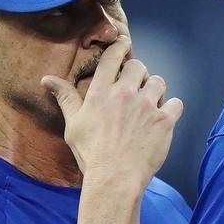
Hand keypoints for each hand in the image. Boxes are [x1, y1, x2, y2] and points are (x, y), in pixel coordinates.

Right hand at [41, 37, 184, 188]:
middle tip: (135, 86)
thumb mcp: (73, 125)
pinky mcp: (164, 121)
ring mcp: (147, 106)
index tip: (124, 44)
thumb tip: (46, 79)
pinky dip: (172, 108)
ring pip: (159, 82)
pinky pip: (176, 103)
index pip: (112, 58)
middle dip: (138, 73)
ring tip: (150, 102)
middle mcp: (125, 94)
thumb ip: (66, 98)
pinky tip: (165, 117)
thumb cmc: (91, 154)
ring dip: (155, 89)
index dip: (119, 47)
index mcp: (101, 92)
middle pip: (138, 66)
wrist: (114, 178)